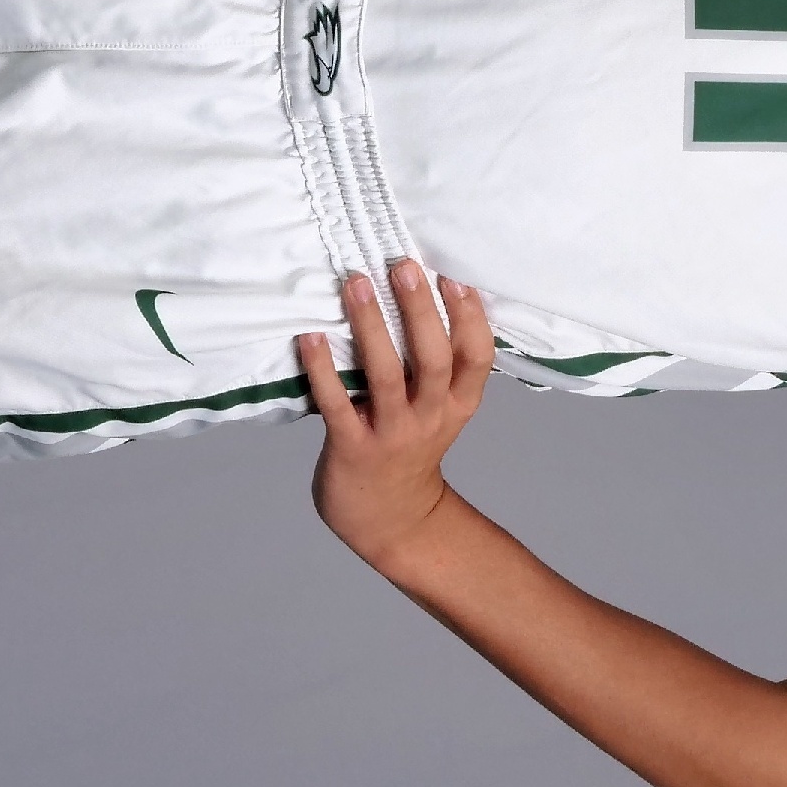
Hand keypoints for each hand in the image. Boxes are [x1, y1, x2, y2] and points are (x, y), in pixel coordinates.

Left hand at [296, 258, 494, 566]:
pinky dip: (322, 369)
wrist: (390, 519)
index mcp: (457, 404)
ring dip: (371, 326)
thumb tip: (422, 294)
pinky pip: (337, 404)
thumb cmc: (411, 449)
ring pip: (386, 375)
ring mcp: (392, 433)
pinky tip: (310, 337)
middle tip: (403, 267)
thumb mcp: (443, 411)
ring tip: (356, 285)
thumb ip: (440, 368)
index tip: (453, 276)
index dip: (469, 316)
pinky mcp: (353, 448)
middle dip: (420, 310)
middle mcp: (430, 417)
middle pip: (432, 358)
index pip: (476, 357)